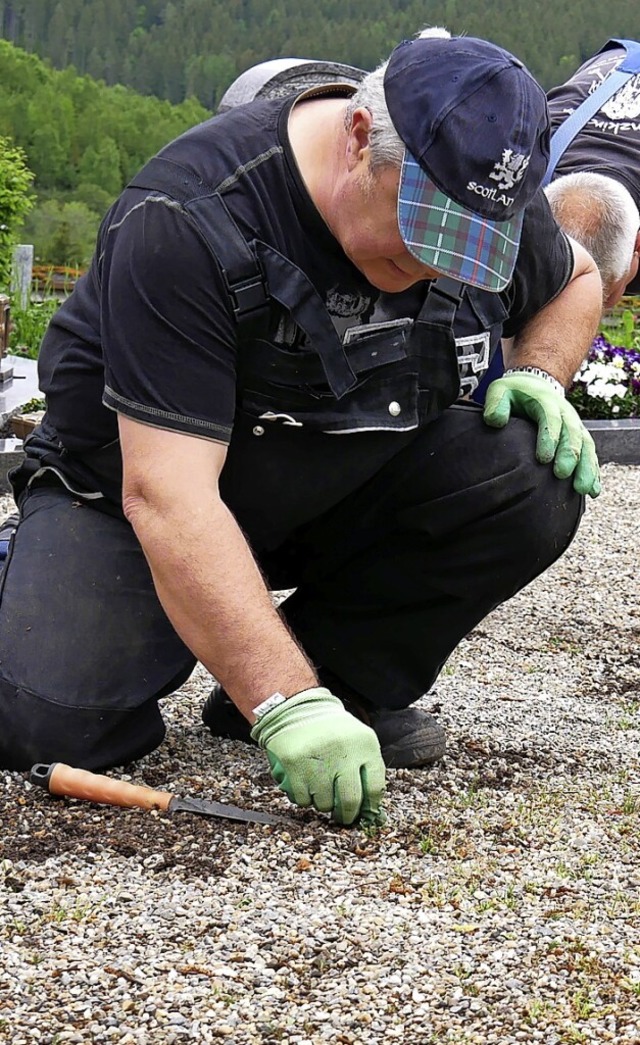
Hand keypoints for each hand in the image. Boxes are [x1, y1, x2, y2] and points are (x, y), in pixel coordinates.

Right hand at [250, 687, 385, 825]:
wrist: (297, 709)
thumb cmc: (332, 731)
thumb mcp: (358, 740)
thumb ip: (368, 770)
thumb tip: (374, 813)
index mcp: (365, 744)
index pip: (375, 787)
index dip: (370, 806)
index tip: (364, 813)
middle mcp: (343, 750)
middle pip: (350, 800)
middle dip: (347, 815)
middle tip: (342, 816)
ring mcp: (318, 757)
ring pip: (324, 803)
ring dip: (323, 804)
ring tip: (320, 791)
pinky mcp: (294, 763)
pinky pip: (302, 799)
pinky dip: (304, 799)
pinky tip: (305, 785)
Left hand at [483, 371, 600, 497]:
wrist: (535, 385)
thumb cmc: (514, 393)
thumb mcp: (500, 390)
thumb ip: (496, 403)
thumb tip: (495, 420)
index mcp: (546, 402)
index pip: (551, 419)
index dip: (549, 438)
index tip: (543, 459)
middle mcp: (566, 414)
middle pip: (572, 435)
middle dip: (569, 455)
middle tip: (562, 475)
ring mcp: (575, 427)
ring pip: (586, 447)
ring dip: (586, 467)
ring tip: (583, 489)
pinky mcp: (580, 439)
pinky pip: (590, 455)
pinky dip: (593, 472)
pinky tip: (593, 491)